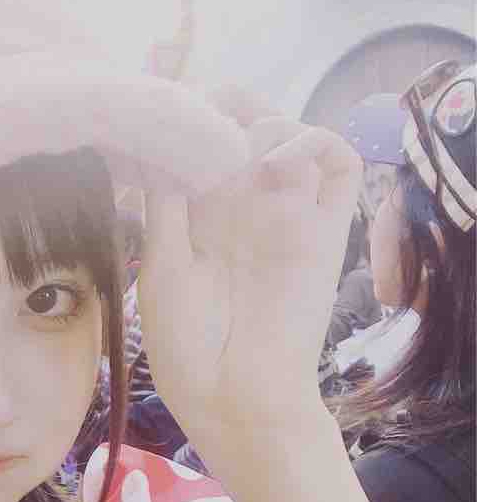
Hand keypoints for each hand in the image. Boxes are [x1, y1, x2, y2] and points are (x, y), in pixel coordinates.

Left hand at [138, 89, 361, 450]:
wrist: (235, 396)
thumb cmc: (188, 345)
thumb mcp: (162, 263)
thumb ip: (165, 200)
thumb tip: (162, 137)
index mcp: (198, 215)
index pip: (200, 142)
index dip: (188, 115)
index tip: (162, 109)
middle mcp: (243, 207)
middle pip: (245, 124)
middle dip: (225, 104)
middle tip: (203, 113)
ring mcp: (286, 213)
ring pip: (290, 130)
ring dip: (266, 122)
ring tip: (239, 154)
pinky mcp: (326, 227)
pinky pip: (339, 160)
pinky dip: (314, 140)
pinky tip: (276, 163)